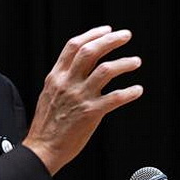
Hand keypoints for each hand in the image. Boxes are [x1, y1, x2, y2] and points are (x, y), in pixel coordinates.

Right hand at [22, 26, 142, 174]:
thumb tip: (77, 67)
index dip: (92, 35)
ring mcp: (79, 97)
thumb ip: (63, 79)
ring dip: (124, 63)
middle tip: (126, 36)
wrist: (42, 149)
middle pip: (90, 52)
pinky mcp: (90, 113)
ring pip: (105, 70)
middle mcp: (67, 83)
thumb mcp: (49, 94)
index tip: (107, 30)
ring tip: (136, 62)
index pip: (74, 46)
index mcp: (56, 76)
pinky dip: (129, 92)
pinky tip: (137, 90)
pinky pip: (115, 98)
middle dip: (111, 40)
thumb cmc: (47, 125)